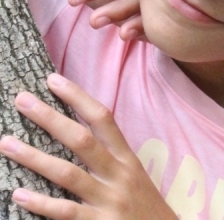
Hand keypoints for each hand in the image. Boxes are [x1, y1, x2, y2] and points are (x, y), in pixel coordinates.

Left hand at [0, 74, 176, 219]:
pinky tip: (19, 194)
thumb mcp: (134, 176)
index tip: (54, 80)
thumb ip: (111, 158)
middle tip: (23, 100)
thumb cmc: (145, 206)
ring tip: (6, 143)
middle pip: (82, 140)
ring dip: (34, 157)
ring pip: (68, 173)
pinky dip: (41, 203)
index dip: (78, 97)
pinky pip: (66, 212)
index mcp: (127, 157)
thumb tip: (75, 137)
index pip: (102, 118)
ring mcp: (109, 200)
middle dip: (51, 118)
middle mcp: (118, 174)